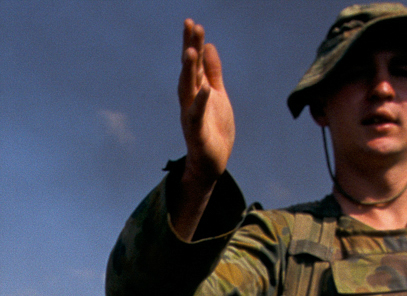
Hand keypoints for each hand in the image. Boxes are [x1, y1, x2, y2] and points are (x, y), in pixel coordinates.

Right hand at [178, 19, 234, 187]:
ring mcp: (191, 116)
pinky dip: (201, 102)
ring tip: (191, 50)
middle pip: (188, 70)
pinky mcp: (197, 133)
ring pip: (188, 89)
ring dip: (189, 70)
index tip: (192, 23)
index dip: (193, 42)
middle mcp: (190, 100)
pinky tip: (205, 89)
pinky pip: (197, 116)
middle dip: (189, 47)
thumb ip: (213, 72)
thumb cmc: (214, 129)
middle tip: (190, 25)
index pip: (193, 62)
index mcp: (196, 90)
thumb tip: (209, 46)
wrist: (211, 162)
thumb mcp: (218, 95)